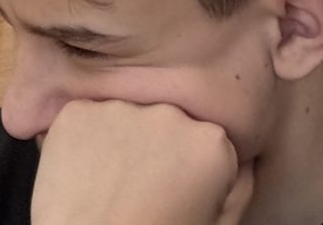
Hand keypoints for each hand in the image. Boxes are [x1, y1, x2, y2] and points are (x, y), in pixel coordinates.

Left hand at [29, 101, 249, 224]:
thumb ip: (240, 186)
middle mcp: (168, 114)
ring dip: (121, 141)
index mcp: (212, 142)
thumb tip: (245, 159)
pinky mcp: (77, 112)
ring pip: (124, 118)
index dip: (191, 170)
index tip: (177, 191)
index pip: (207, 141)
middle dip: (157, 148)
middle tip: (142, 189)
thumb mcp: (217, 224)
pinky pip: (85, 119)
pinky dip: (84, 140)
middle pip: (166, 124)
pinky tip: (84, 174)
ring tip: (111, 185)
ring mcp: (119, 108)